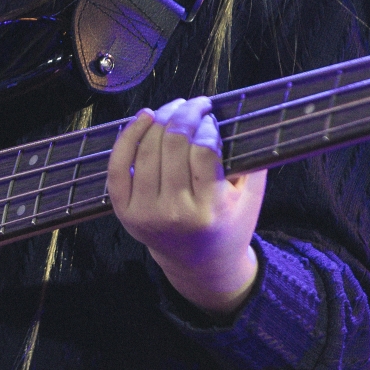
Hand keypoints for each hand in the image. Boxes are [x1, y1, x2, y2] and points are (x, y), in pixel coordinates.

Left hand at [107, 97, 265, 316]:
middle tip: (196, 104)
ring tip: (174, 107)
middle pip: (174, 145)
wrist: (200, 265)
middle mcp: (175, 213)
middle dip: (186, 114)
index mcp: (210, 210)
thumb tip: (239, 117)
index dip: (207, 125)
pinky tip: (144, 118)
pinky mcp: (125, 212)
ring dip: (161, 118)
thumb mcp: (250, 198)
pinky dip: (127, 137)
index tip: (212, 116)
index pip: (204, 151)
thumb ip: (250, 160)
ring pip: (147, 150)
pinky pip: (119, 167)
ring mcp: (145, 213)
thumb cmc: (229, 224)